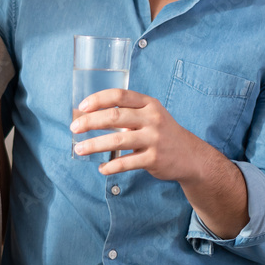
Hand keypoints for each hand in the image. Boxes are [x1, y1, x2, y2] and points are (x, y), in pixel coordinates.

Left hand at [69, 88, 198, 180]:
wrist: (190, 156)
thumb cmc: (162, 132)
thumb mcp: (151, 115)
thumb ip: (127, 113)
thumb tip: (90, 116)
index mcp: (148, 104)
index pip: (119, 95)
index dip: (98, 99)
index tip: (82, 107)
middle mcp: (152, 119)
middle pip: (114, 117)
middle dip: (89, 122)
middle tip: (74, 128)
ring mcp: (153, 139)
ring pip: (117, 140)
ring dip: (94, 145)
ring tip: (79, 149)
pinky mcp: (154, 159)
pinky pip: (126, 163)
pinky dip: (111, 166)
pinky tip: (101, 168)